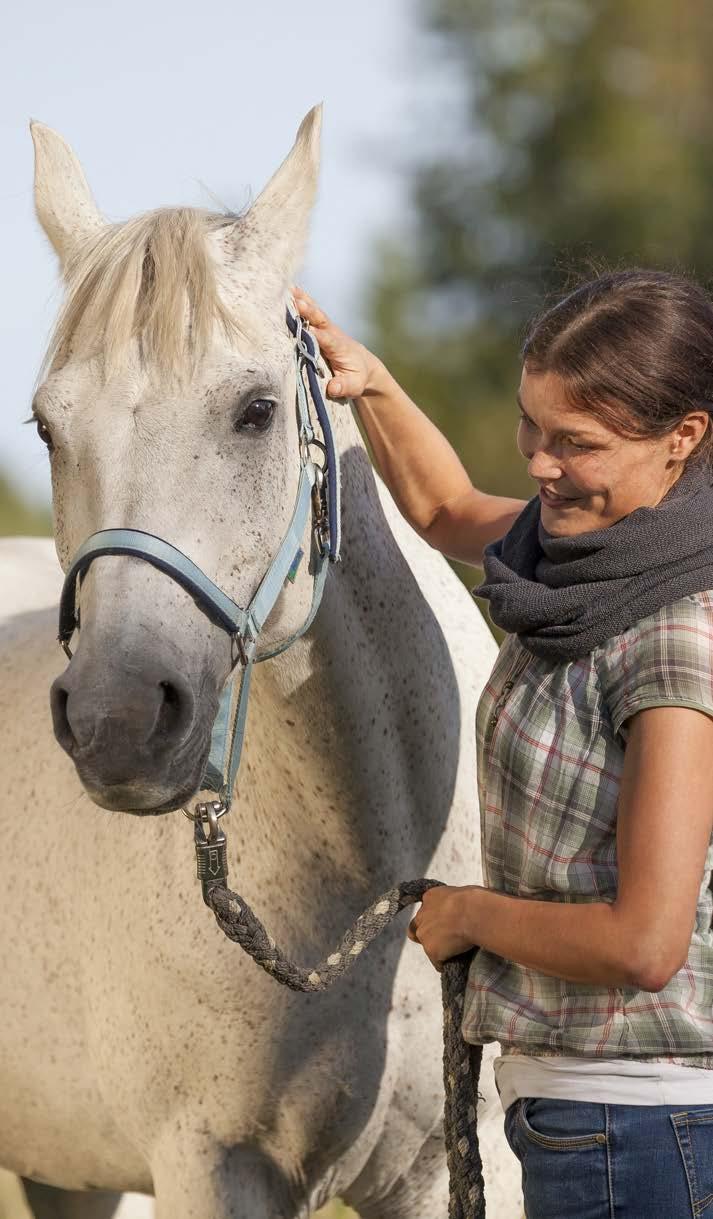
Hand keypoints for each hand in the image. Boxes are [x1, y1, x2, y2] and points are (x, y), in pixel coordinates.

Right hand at [292, 286, 382, 400]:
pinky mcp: (320, 326)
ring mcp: (326, 328)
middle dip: (309, 312)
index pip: (328, 341)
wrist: (364, 366)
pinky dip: (301, 300)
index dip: (319, 336)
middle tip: (297, 302)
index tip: (310, 331)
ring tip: (288, 288)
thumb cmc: (357, 377)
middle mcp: (332, 334)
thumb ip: (344, 386)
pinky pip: (310, 312)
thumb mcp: (354, 385)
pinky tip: (289, 289)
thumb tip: (333, 388)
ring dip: (302, 300)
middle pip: (320, 321)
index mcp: (340, 348)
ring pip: (314, 313)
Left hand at [407, 884, 481, 971]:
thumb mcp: (461, 894)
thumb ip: (453, 903)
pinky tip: (456, 961)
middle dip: (428, 934)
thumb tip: (461, 910)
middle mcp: (422, 915)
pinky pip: (437, 962)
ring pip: (427, 946)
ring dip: (438, 949)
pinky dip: (445, 963)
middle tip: (443, 940)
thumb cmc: (475, 901)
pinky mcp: (431, 950)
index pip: (426, 910)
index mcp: (430, 897)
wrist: (474, 913)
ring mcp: (424, 934)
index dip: (434, 918)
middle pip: (417, 928)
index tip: (444, 923)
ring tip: (455, 951)